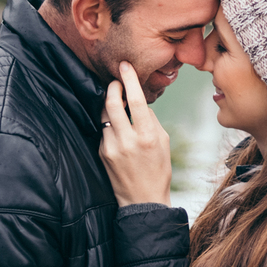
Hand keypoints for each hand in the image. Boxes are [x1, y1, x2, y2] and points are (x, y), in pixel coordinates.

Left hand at [99, 61, 172, 205]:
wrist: (142, 200)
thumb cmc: (158, 170)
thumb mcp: (163, 142)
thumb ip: (151, 120)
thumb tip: (139, 104)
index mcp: (148, 136)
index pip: (136, 100)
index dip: (129, 80)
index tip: (125, 66)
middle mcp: (128, 140)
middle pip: (112, 103)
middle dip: (112, 86)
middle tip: (116, 80)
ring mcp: (112, 147)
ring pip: (105, 115)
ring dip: (109, 103)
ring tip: (116, 100)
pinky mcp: (102, 153)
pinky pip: (104, 130)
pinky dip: (110, 124)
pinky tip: (117, 127)